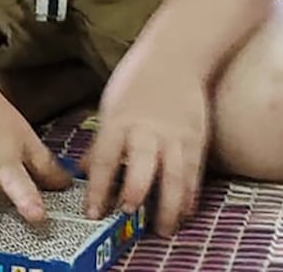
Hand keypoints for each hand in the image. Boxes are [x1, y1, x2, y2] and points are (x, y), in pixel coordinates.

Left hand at [82, 40, 208, 237]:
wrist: (177, 55)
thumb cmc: (138, 79)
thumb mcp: (110, 106)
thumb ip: (101, 141)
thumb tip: (85, 171)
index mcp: (119, 122)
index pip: (104, 160)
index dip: (98, 189)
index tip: (93, 213)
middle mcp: (147, 130)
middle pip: (141, 169)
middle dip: (134, 194)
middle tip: (129, 215)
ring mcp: (175, 135)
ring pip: (173, 176)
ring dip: (168, 206)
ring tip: (163, 228)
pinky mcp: (197, 137)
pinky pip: (194, 172)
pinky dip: (190, 195)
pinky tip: (185, 211)